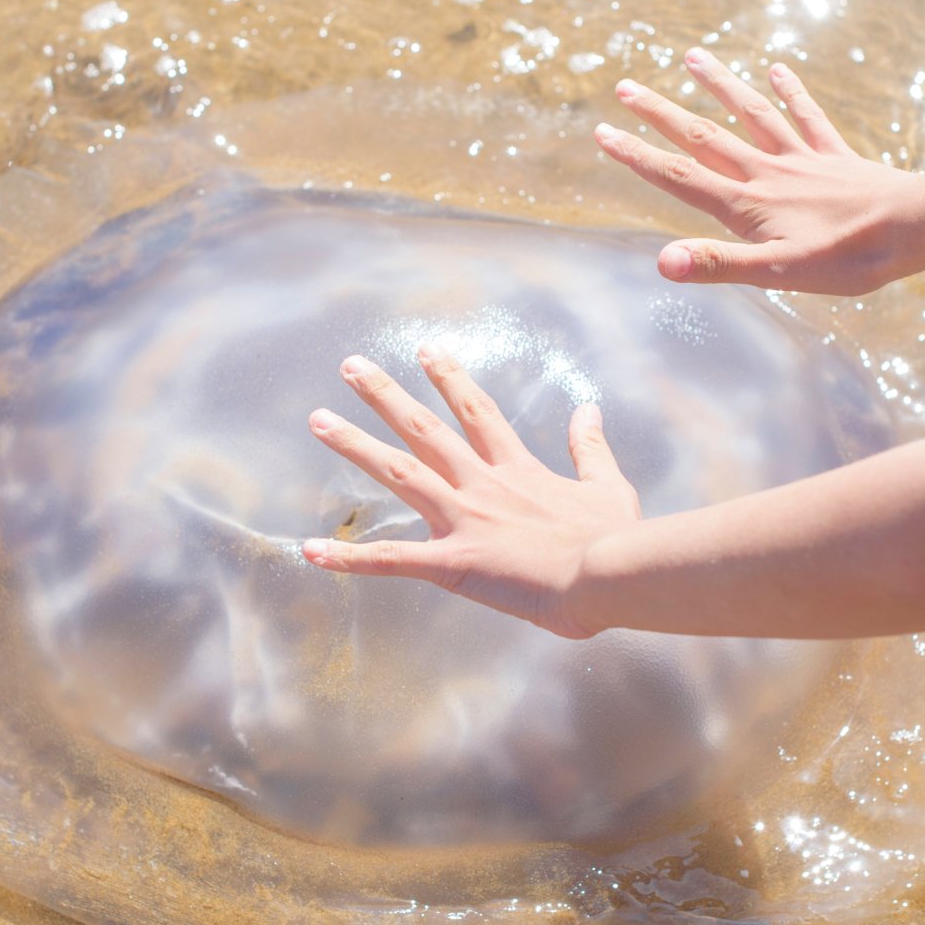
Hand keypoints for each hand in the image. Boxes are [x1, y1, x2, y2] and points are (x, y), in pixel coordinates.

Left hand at [301, 346, 641, 638]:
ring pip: (398, 474)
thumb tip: (587, 409)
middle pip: (423, 429)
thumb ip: (589, 447)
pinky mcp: (453, 563)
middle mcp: (481, 484)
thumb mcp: (607, 484)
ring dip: (355, 446)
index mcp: (516, 469)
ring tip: (318, 420)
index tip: (425, 349)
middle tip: (350, 366)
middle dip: (384, 395)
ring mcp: (463, 520)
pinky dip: (349, 558)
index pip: (476, 412)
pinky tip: (311, 550)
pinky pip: (391, 560)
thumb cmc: (613, 539)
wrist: (608, 575)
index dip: (448, 379)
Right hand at [593, 47, 924, 294]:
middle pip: (704, 136)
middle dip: (661, 113)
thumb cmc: (848, 259)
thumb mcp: (776, 274)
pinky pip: (806, 117)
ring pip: (750, 115)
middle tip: (625, 87)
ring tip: (691, 56)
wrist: (914, 228)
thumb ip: (717, 266)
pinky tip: (776, 70)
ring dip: (718, 85)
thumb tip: (662, 262)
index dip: (638, 156)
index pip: (680, 177)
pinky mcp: (834, 156)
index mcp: (747, 205)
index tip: (603, 133)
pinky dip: (789, 92)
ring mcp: (801, 160)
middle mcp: (767, 173)